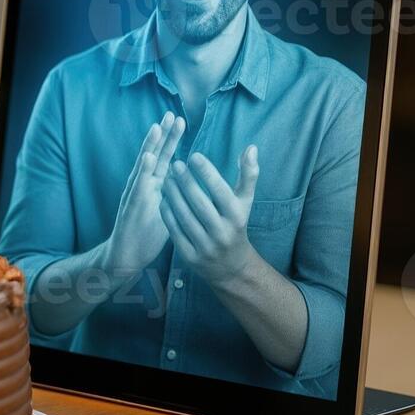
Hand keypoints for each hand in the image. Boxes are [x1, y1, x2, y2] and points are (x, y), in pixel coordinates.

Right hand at [103, 112, 184, 277]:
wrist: (126, 256)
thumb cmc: (145, 235)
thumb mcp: (165, 211)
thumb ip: (173, 195)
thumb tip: (188, 185)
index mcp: (152, 185)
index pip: (163, 157)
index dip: (171, 140)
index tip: (180, 120)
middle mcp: (141, 184)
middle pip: (153, 154)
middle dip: (163, 135)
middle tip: (172, 114)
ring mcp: (134, 193)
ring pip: (143, 165)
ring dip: (151, 145)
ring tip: (158, 127)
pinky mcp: (132, 206)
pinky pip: (138, 185)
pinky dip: (143, 169)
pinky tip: (148, 156)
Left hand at [161, 146, 259, 286]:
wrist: (231, 267)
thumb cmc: (236, 224)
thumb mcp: (245, 202)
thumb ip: (248, 175)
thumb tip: (251, 147)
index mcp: (236, 217)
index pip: (220, 192)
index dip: (207, 173)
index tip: (193, 155)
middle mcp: (222, 232)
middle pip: (200, 203)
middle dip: (186, 182)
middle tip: (175, 164)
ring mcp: (205, 246)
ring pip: (184, 216)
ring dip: (173, 195)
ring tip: (166, 177)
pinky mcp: (190, 256)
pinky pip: (174, 231)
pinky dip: (167, 213)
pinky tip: (162, 198)